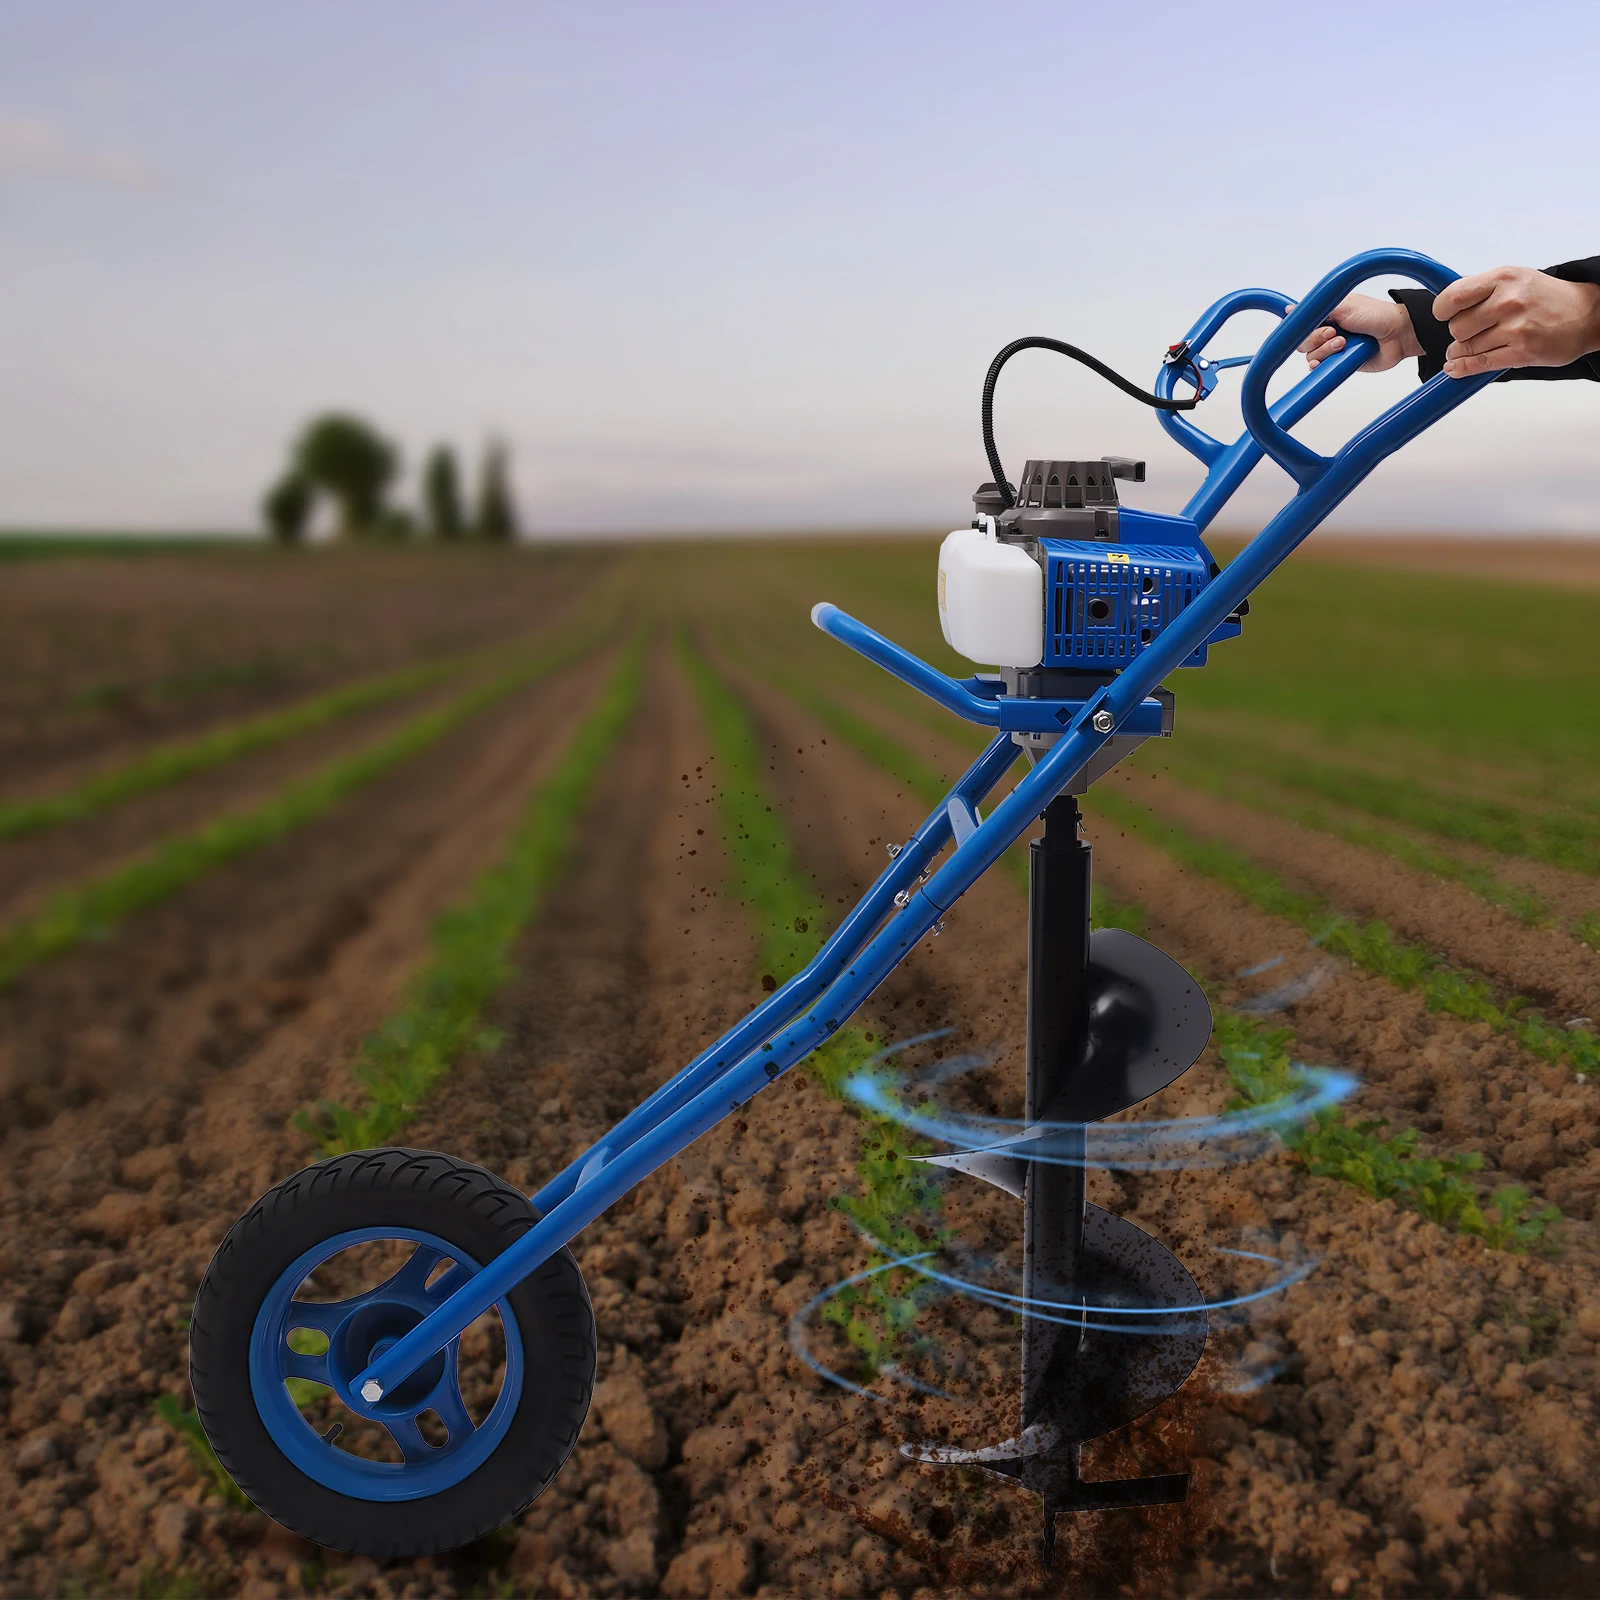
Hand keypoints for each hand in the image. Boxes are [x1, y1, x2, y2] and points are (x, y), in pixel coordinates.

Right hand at [1298, 293, 1421, 372]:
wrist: (1397, 334)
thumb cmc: (1376, 315)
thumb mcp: (1344, 306)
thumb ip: (1316, 309)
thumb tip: (1289, 310)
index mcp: (1327, 316)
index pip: (1302, 324)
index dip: (1303, 327)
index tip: (1312, 324)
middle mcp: (1328, 332)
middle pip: (1303, 342)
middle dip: (1315, 339)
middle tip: (1334, 333)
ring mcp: (1333, 349)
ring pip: (1311, 356)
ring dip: (1324, 351)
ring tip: (1343, 344)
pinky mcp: (1339, 364)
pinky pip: (1321, 370)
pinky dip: (1322, 366)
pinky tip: (1330, 360)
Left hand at [1434, 265, 1599, 376]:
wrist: (1588, 315)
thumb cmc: (1547, 297)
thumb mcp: (1516, 279)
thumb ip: (1482, 288)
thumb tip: (1447, 299)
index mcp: (1504, 278)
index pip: (1453, 297)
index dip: (1442, 310)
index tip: (1444, 314)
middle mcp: (1508, 301)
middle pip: (1456, 327)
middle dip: (1459, 332)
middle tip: (1470, 331)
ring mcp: (1515, 328)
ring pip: (1466, 347)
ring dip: (1462, 352)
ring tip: (1471, 347)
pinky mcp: (1521, 352)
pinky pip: (1478, 364)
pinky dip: (1462, 368)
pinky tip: (1456, 368)